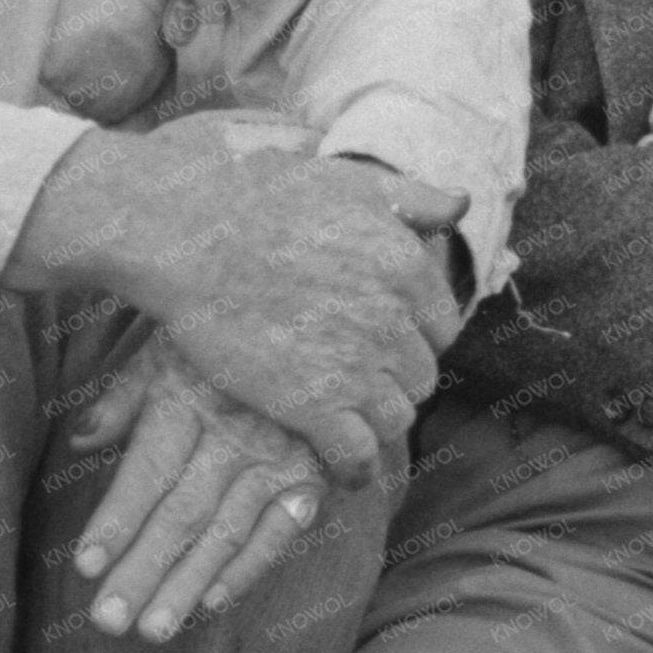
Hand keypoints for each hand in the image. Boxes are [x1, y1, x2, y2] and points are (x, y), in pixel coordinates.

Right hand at [19, 126, 459, 488]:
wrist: (190, 235)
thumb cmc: (263, 198)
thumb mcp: (353, 182)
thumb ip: (415, 199)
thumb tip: (462, 205)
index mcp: (408, 267)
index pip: (442, 325)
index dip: (415, 336)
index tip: (386, 341)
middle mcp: (394, 320)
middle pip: (421, 374)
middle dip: (396, 378)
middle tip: (360, 380)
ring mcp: (356, 366)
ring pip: (398, 416)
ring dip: (377, 421)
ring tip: (350, 418)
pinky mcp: (313, 405)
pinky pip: (358, 455)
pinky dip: (354, 469)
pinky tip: (343, 470)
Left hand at [63, 335, 329, 644]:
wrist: (323, 313)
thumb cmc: (226, 338)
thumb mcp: (170, 348)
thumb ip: (125, 398)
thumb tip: (80, 440)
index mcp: (188, 401)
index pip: (146, 472)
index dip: (116, 520)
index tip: (85, 566)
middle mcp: (232, 433)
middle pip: (181, 512)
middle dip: (143, 570)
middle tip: (108, 622)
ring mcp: (277, 456)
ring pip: (226, 529)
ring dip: (188, 583)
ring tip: (153, 629)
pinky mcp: (314, 473)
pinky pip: (281, 528)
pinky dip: (251, 565)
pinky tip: (216, 600)